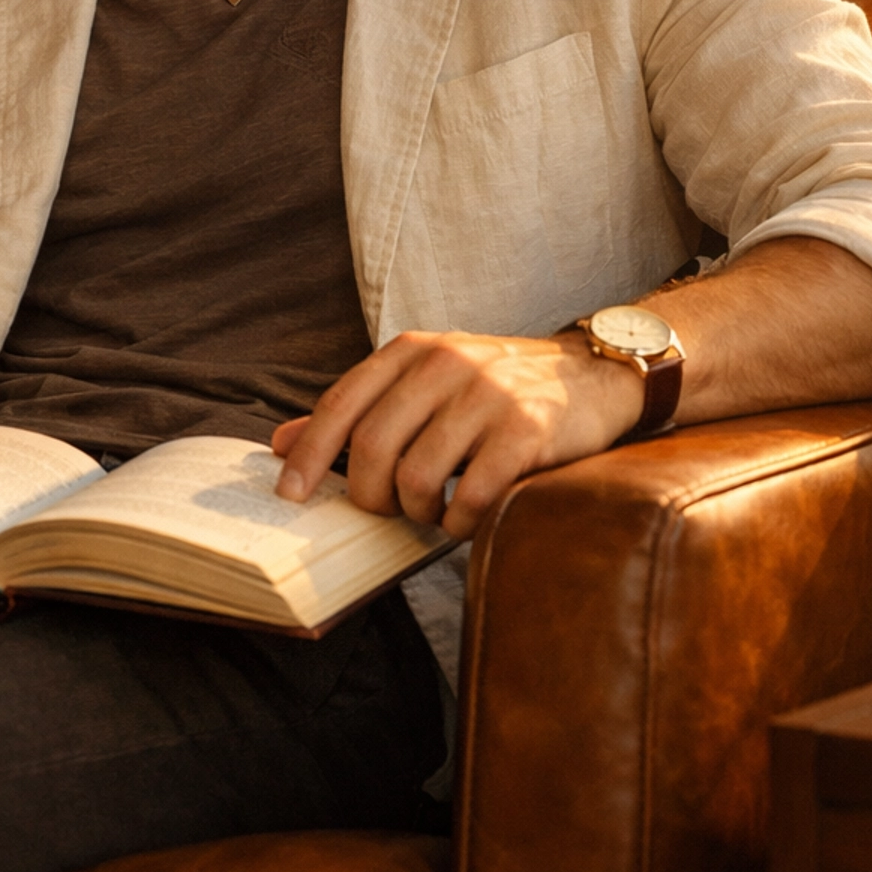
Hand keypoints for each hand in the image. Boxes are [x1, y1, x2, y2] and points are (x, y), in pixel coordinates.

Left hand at [271, 329, 645, 540]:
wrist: (592, 377)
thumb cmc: (495, 390)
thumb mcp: (424, 384)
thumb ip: (358, 411)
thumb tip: (279, 443)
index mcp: (415, 349)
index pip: (342, 403)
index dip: (308, 454)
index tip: (289, 495)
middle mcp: (448, 364)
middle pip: (372, 448)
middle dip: (370, 496)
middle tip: (388, 509)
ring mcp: (490, 395)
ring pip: (417, 478)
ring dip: (418, 512)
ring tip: (434, 509)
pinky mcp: (528, 431)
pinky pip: (471, 496)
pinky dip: (459, 522)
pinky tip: (468, 515)